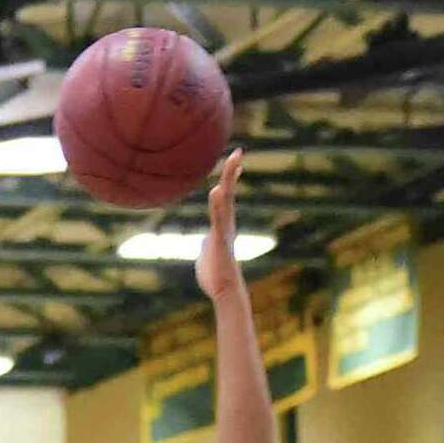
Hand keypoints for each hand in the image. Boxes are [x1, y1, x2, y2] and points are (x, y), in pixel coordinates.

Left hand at [196, 147, 243, 301]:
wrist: (223, 291)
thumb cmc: (215, 275)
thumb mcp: (207, 253)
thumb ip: (207, 242)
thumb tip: (205, 241)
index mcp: (223, 225)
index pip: (226, 197)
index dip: (231, 179)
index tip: (237, 161)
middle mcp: (226, 224)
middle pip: (228, 193)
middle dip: (232, 172)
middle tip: (238, 152)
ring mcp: (224, 232)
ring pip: (226, 203)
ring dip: (228, 183)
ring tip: (232, 162)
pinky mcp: (220, 242)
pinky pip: (218, 220)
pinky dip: (217, 206)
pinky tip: (216, 191)